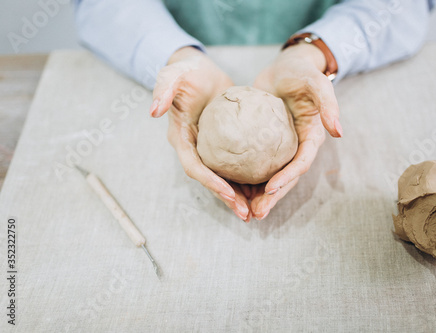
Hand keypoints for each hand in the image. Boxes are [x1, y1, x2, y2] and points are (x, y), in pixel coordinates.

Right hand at [149, 46, 251, 221]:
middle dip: (227, 198)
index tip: (228, 193)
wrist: (200, 69)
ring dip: (239, 195)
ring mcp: (210, 149)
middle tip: (246, 214)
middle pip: (210, 180)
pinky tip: (265, 186)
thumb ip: (162, 90)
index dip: (209, 182)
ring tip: (257, 209)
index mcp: (181, 139)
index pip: (194, 167)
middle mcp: (195, 148)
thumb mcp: (173, 75)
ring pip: (224, 178)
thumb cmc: (186, 72)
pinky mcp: (225, 145)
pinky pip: (236, 165)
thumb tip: (153, 111)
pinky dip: (248, 178)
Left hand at [251, 43, 341, 219]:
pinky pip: (254, 164)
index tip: (270, 189)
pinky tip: (231, 187)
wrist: (286, 68)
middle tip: (256, 213)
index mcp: (311, 138)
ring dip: (258, 195)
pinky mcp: (263, 145)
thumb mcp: (317, 83)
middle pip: (285, 178)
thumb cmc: (302, 73)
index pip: (300, 163)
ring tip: (244, 210)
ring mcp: (279, 149)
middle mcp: (296, 148)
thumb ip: (329, 104)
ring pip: (269, 176)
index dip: (287, 178)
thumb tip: (339, 132)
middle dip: (272, 198)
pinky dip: (245, 177)